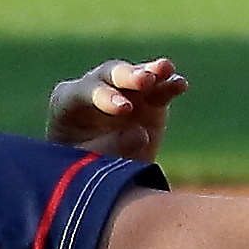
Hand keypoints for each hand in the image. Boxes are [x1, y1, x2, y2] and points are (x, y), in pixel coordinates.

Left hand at [46, 57, 188, 163]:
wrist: (100, 179)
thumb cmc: (82, 170)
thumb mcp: (89, 164)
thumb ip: (111, 148)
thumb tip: (141, 133)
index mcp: (68, 103)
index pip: (84, 92)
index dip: (104, 96)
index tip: (124, 109)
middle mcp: (96, 91)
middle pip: (110, 75)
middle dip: (127, 76)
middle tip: (144, 81)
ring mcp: (124, 93)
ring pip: (137, 75)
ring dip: (152, 71)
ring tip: (165, 69)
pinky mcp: (149, 101)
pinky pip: (160, 90)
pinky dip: (170, 85)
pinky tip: (180, 84)